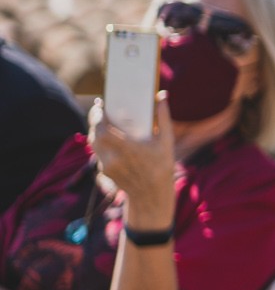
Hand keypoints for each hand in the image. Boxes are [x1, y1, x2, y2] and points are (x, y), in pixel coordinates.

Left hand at [89, 93, 176, 224]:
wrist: (151, 194)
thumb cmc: (162, 166)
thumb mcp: (166, 141)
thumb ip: (163, 117)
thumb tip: (162, 95)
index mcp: (129, 149)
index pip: (103, 129)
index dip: (98, 115)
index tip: (100, 104)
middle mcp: (114, 158)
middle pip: (94, 134)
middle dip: (95, 120)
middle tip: (100, 108)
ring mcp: (107, 165)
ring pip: (93, 143)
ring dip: (95, 130)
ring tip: (102, 120)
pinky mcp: (104, 170)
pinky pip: (97, 151)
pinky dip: (99, 142)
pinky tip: (107, 136)